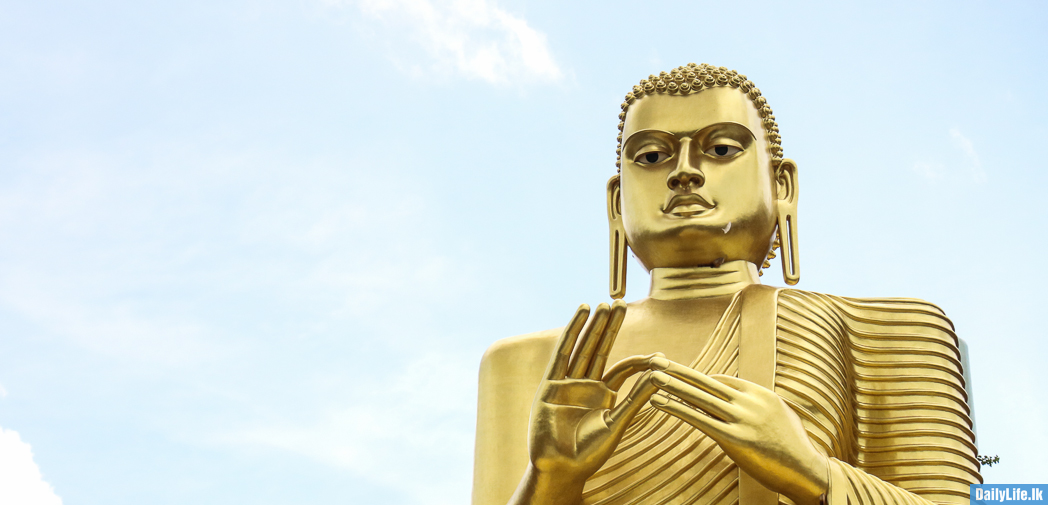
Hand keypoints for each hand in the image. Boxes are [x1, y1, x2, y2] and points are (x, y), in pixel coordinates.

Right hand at [510, 301, 659, 504]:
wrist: (562, 468)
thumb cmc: (590, 453)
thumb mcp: (618, 423)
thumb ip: (636, 397)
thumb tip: (660, 374)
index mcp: (604, 396)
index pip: (623, 369)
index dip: (640, 360)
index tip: (659, 355)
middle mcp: (586, 385)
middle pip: (600, 349)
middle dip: (610, 327)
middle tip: (622, 303)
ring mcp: (568, 383)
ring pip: (583, 347)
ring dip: (593, 325)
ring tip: (603, 304)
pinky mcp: (551, 383)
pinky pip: (563, 352)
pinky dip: (572, 331)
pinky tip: (582, 313)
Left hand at [648, 359, 828, 504]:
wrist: (808, 471)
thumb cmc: (793, 448)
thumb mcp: (778, 416)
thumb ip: (757, 405)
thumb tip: (740, 400)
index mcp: (760, 394)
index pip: (721, 381)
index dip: (697, 379)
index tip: (677, 374)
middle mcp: (750, 402)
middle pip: (706, 382)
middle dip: (678, 370)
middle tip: (655, 359)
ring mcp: (743, 420)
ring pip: (700, 397)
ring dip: (672, 385)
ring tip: (651, 376)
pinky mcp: (735, 439)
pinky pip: (700, 419)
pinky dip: (677, 409)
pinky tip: (660, 402)